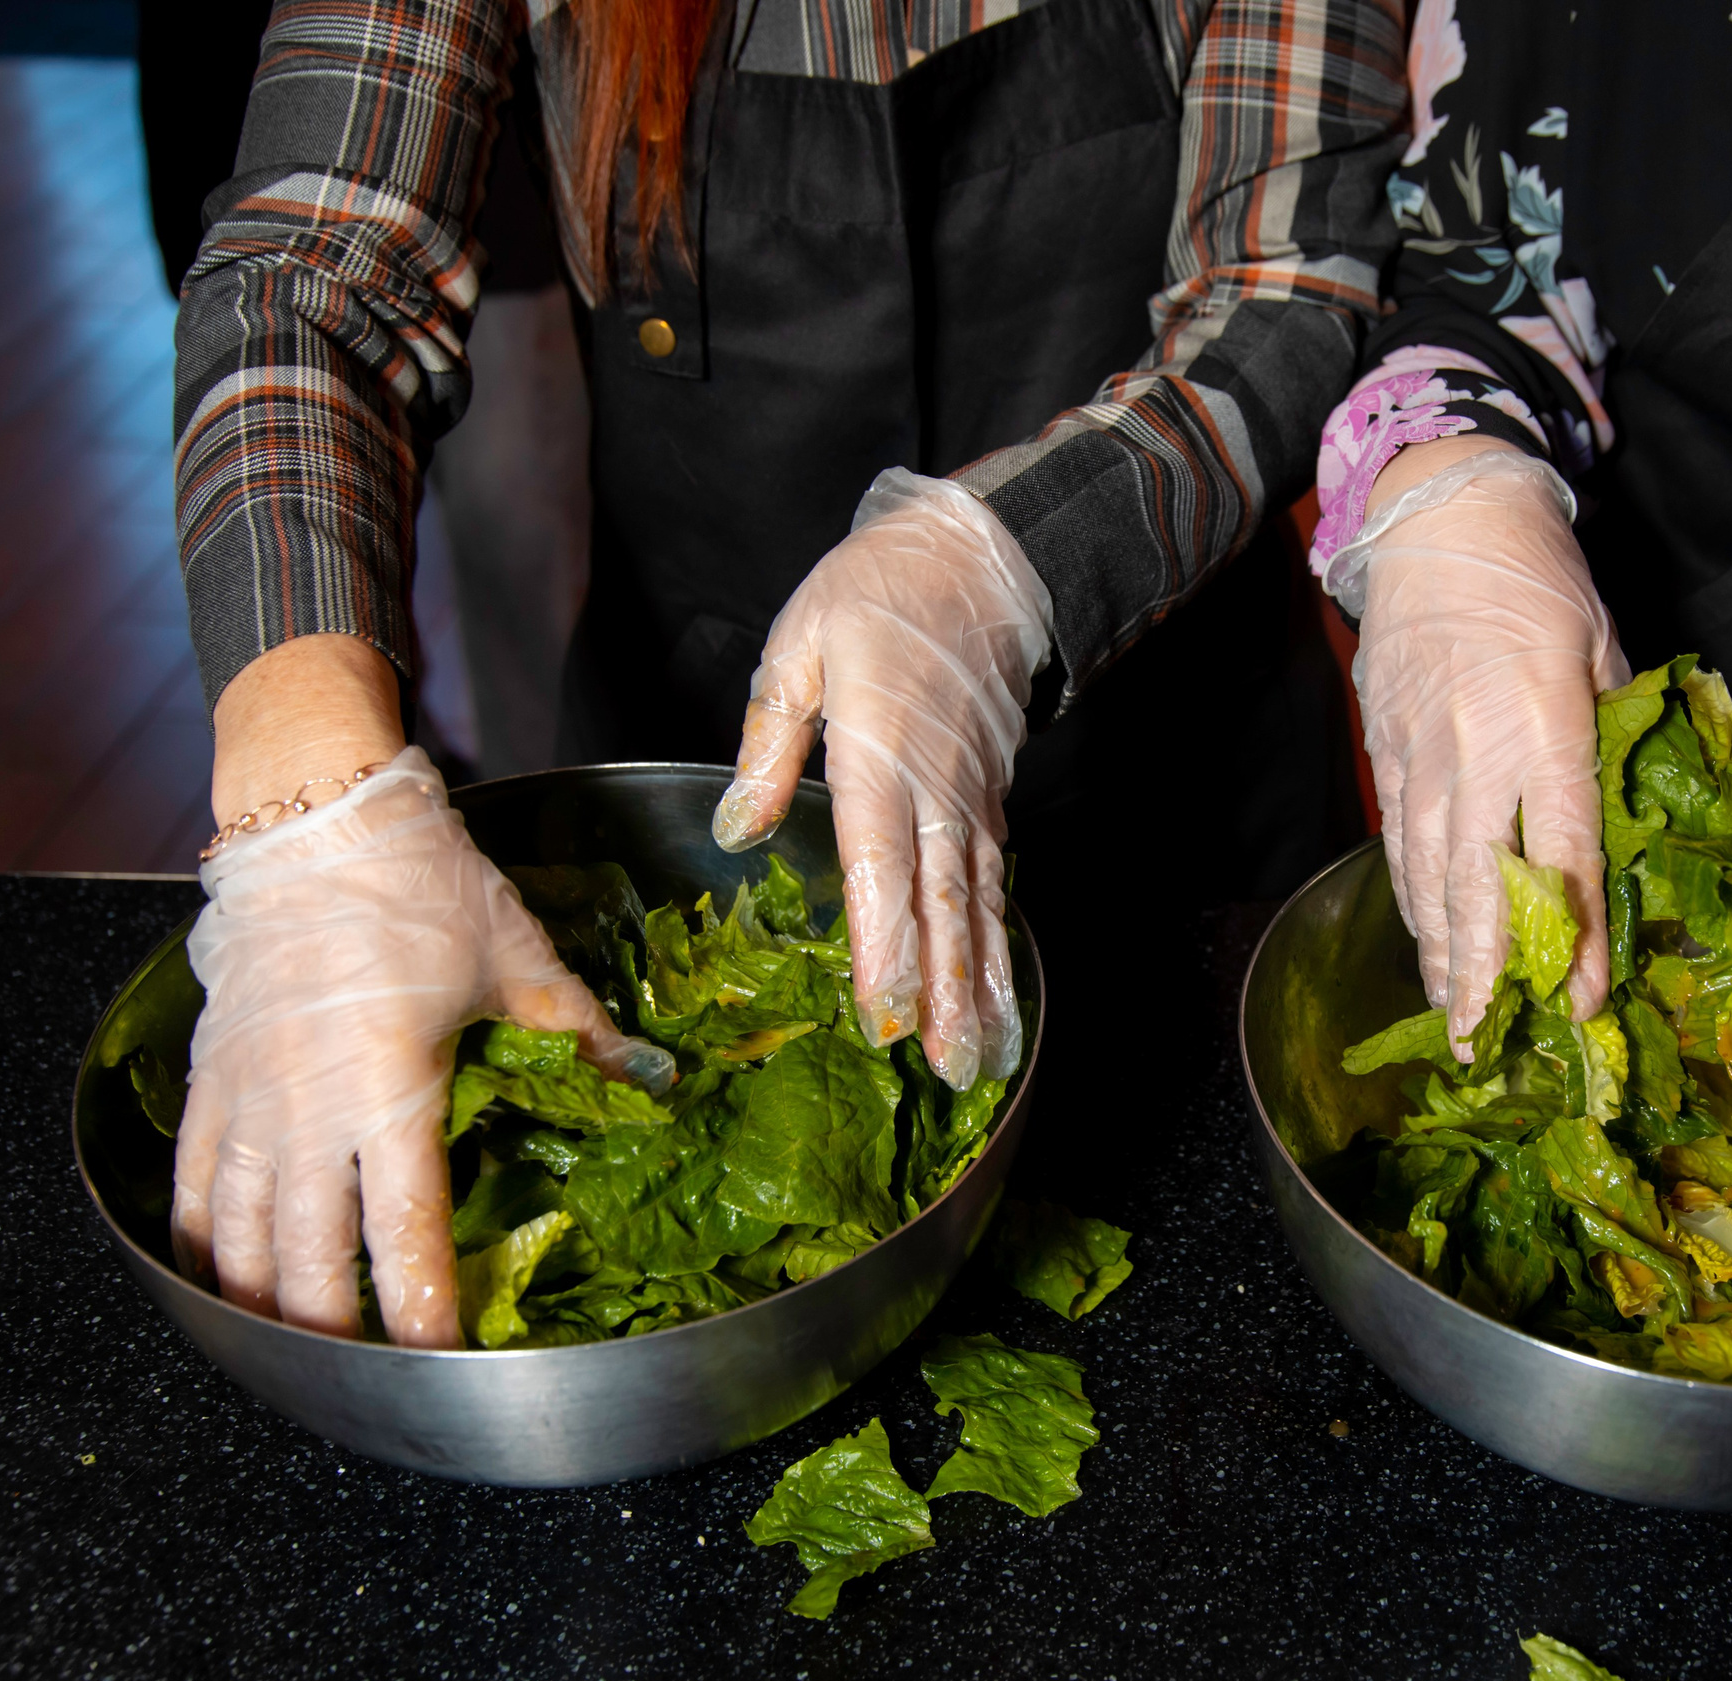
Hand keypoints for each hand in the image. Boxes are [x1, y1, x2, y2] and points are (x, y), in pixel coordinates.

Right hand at [172, 748, 671, 1344]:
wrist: (316, 819)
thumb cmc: (419, 887)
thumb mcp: (518, 962)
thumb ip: (581, 1035)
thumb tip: (650, 1082)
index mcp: (391, 1092)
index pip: (404, 1231)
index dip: (423, 1309)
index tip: (443, 1361)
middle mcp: (307, 1113)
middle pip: (307, 1259)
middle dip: (336, 1331)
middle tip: (365, 1380)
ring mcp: (248, 1099)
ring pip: (238, 1236)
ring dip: (264, 1302)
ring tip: (293, 1350)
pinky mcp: (211, 1077)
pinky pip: (193, 1182)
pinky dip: (200, 1240)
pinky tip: (218, 1276)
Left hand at [712, 471, 1049, 1089]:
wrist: (981, 559)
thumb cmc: (877, 595)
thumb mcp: (798, 650)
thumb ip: (768, 746)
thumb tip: (735, 829)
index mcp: (881, 755)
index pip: (881, 866)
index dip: (886, 946)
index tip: (885, 1016)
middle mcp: (935, 792)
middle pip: (943, 907)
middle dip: (945, 994)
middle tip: (946, 1070)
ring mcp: (971, 801)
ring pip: (978, 906)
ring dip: (980, 986)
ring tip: (981, 1057)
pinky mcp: (989, 801)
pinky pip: (993, 885)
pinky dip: (996, 946)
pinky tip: (995, 995)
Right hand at [1349, 441, 1627, 1056]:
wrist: (1436, 516)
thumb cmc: (1536, 574)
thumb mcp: (1605, 645)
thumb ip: (1617, 734)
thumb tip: (1641, 817)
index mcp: (1542, 725)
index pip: (1563, 852)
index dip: (1577, 935)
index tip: (1585, 999)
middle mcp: (1474, 752)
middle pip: (1479, 886)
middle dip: (1488, 975)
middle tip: (1493, 1046)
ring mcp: (1420, 758)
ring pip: (1429, 878)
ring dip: (1443, 958)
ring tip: (1456, 1025)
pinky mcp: (1387, 754)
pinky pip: (1401, 847)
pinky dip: (1413, 906)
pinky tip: (1427, 950)